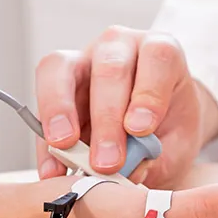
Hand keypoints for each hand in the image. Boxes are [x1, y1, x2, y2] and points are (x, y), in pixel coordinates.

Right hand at [35, 26, 217, 188]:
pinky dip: (44, 141)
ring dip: (61, 111)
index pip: (156, 57)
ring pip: (60, 69)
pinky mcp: (54, 85)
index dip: (148, 92)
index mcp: (159, 51)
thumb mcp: (176, 144)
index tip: (141, 130)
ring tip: (64, 148)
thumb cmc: (170, 128)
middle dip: (106, 117)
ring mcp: (82, 60)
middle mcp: (119, 47)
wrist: (154, 129)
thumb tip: (130, 170)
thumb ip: (157, 157)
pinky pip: (40, 103)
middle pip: (109, 68)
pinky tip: (52, 169)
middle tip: (107, 161)